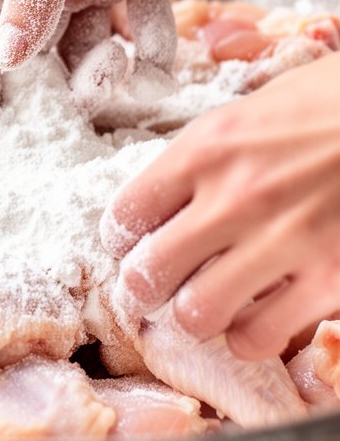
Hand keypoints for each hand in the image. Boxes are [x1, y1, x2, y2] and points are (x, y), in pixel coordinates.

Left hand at [103, 53, 339, 359]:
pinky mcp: (329, 279)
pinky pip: (259, 337)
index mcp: (210, 147)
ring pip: (196, 314)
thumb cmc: (337, 103)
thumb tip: (175, 192)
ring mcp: (283, 241)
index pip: (127, 212)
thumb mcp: (261, 107)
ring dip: (198, 314)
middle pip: (148, 273)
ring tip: (210, 302)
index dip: (123, 238)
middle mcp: (235, 196)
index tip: (132, 244)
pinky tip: (259, 317)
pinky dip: (252, 335)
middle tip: (158, 287)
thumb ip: (214, 152)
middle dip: (145, 287)